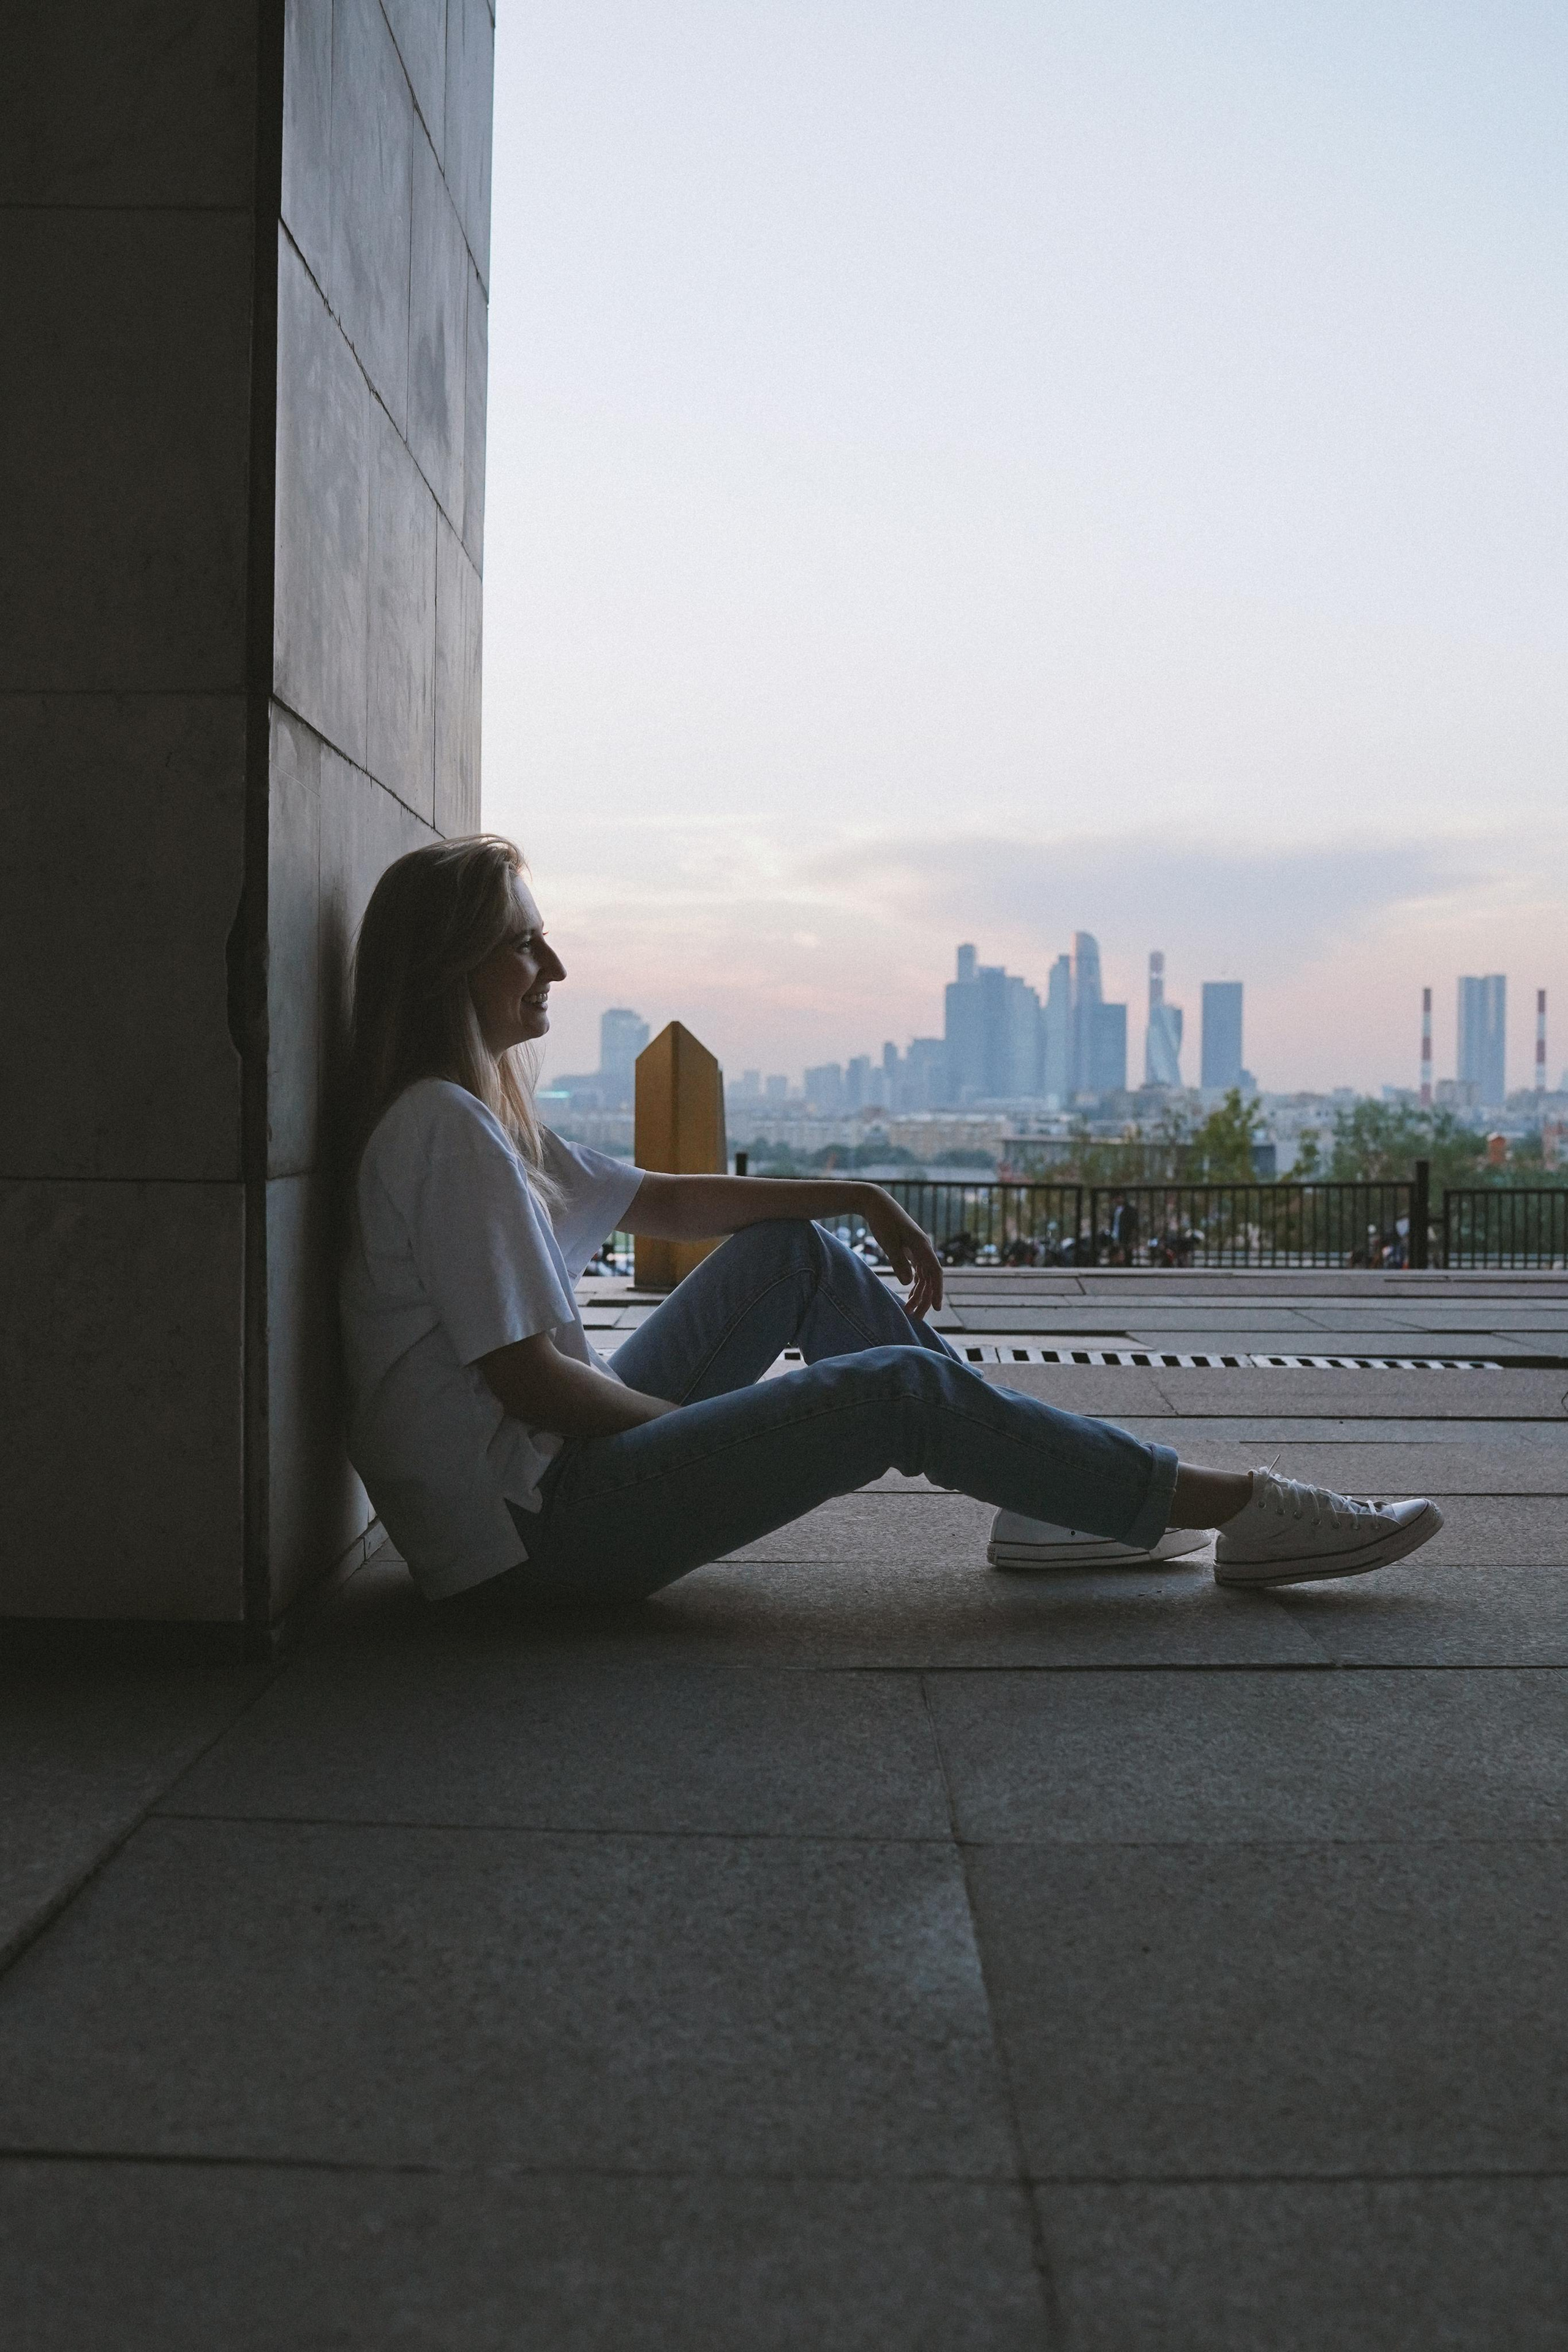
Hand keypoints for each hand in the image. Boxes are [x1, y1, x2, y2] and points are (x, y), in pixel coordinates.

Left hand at [863, 1191, 943, 1321]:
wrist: (876, 1203)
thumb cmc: (882, 1221)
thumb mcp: (888, 1242)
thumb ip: (898, 1262)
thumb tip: (908, 1283)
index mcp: (921, 1245)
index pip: (935, 1272)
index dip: (937, 1290)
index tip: (936, 1308)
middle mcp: (923, 1248)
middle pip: (930, 1279)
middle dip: (925, 1299)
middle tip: (916, 1317)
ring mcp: (918, 1249)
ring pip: (923, 1277)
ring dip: (918, 1294)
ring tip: (909, 1311)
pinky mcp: (910, 1249)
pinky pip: (917, 1271)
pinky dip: (915, 1284)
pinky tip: (910, 1294)